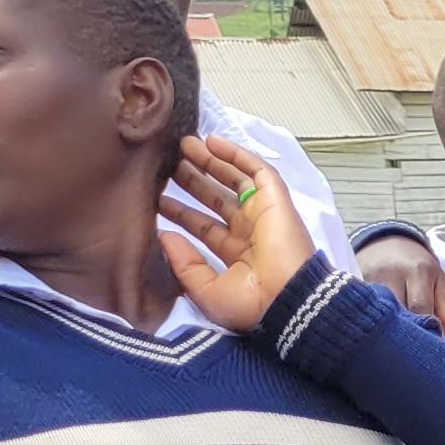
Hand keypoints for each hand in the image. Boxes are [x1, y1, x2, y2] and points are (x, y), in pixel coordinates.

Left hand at [154, 136, 324, 332]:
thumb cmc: (251, 304)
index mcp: (237, 255)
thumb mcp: (206, 291)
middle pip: (217, 198)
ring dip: (211, 162)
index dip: (181, 212)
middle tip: (168, 163)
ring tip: (185, 145)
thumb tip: (165, 234)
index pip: (204, 227)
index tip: (157, 198)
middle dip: (194, 180)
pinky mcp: (276, 200)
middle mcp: (250, 232)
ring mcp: (264, 214)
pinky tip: (213, 141)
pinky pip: (257, 171)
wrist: (287, 301)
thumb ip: (184, 263)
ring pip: (235, 180)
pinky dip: (237, 154)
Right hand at [355, 232, 444, 338]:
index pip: (420, 309)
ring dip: (387, 329)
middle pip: (397, 313)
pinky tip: (377, 329)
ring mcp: (368, 278)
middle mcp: (390, 274)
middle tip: (412, 347)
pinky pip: (363, 309)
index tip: (429, 346)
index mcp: (417, 272)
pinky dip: (371, 320)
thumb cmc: (418, 266)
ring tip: (395, 340)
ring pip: (378, 313)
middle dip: (405, 333)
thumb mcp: (438, 282)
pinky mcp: (353, 282)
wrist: (387, 243)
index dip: (425, 330)